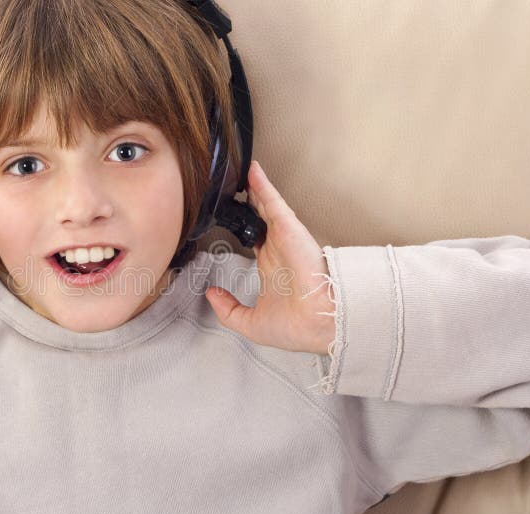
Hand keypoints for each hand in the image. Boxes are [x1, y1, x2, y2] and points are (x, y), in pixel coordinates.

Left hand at [205, 161, 335, 354]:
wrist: (318, 323)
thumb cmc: (295, 327)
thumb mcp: (250, 323)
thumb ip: (227, 309)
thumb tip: (211, 293)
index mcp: (272, 271)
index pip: (255, 242)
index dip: (242, 230)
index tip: (230, 221)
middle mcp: (279, 251)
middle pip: (260, 219)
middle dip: (248, 203)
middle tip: (233, 189)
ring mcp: (284, 239)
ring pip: (266, 207)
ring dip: (254, 189)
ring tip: (241, 172)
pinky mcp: (289, 229)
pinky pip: (273, 202)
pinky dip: (263, 185)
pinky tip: (253, 171)